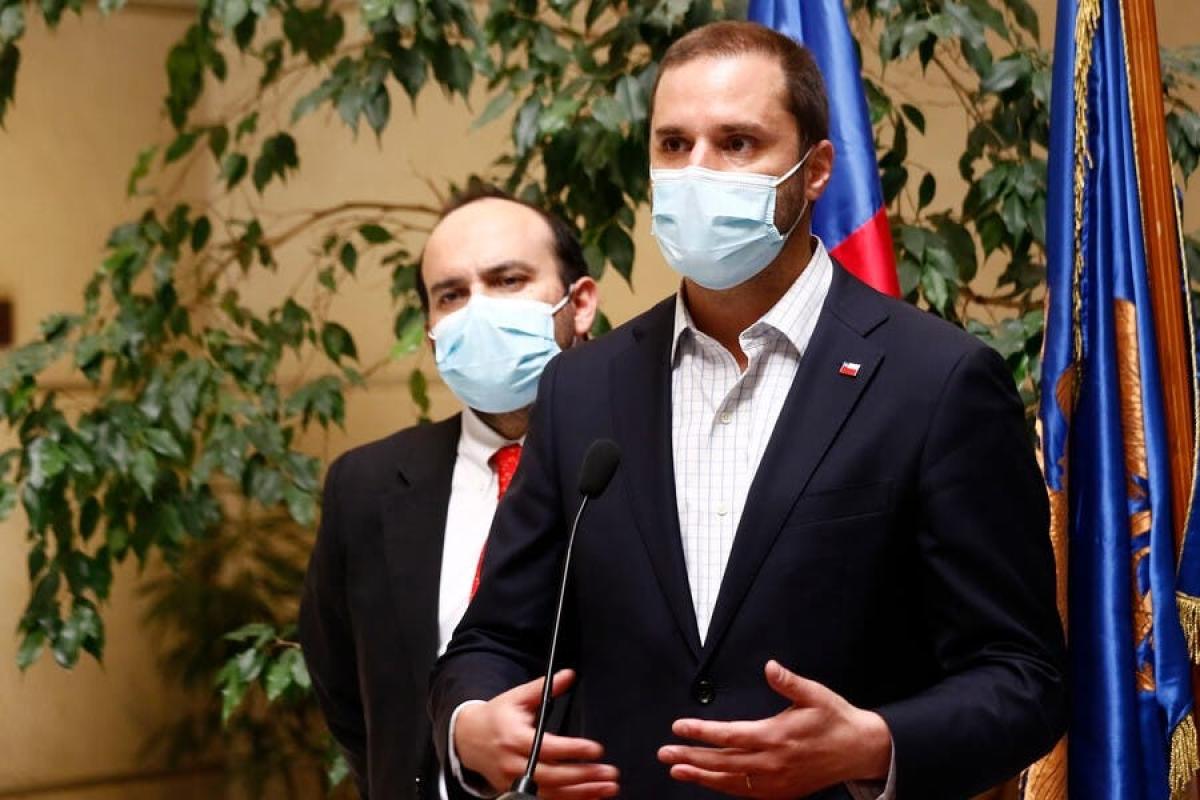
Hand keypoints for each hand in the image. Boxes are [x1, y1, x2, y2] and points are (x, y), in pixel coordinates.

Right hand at [453, 669, 619, 798]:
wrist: (469, 739)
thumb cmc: (497, 717)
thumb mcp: (518, 697)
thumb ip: (544, 688)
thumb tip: (568, 676)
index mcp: (515, 738)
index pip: (548, 747)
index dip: (573, 749)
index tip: (596, 749)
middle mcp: (514, 763)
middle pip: (552, 775)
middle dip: (583, 776)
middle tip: (609, 772)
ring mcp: (514, 782)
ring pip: (552, 793)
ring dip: (583, 793)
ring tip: (608, 787)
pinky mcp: (516, 792)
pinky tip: (592, 796)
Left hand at [657, 660, 890, 797]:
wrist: (859, 751)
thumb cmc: (835, 718)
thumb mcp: (815, 694)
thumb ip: (789, 682)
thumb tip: (770, 666)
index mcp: (777, 736)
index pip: (730, 736)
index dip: (702, 733)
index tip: (679, 727)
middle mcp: (773, 762)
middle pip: (723, 762)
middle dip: (691, 757)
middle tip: (664, 752)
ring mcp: (776, 781)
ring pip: (731, 781)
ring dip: (701, 776)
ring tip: (676, 769)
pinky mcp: (781, 791)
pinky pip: (746, 792)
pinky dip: (723, 787)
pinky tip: (707, 781)